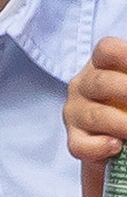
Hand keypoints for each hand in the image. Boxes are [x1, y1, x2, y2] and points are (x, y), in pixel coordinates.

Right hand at [71, 36, 126, 168]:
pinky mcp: (75, 139)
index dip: (123, 54)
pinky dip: (99, 146)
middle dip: (126, 91)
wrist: (119, 135)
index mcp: (102, 64)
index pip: (106, 50)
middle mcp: (84, 85)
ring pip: (94, 116)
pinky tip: (116, 145)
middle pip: (101, 83)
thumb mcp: (126, 83)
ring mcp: (76, 113)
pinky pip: (80, 145)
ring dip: (121, 124)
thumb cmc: (126, 101)